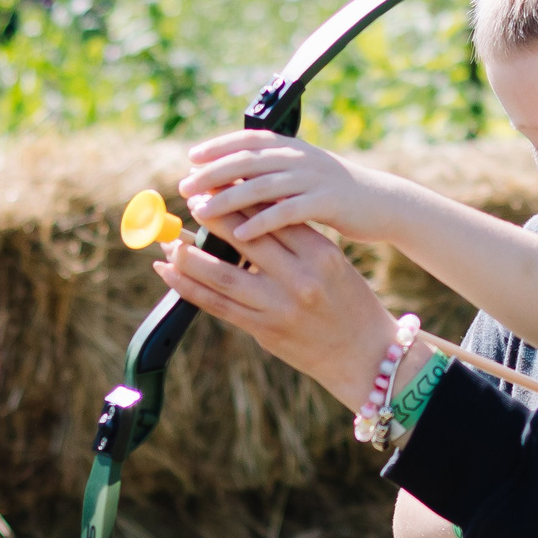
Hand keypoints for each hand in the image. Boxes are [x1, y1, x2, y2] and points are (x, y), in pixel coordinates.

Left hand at [152, 206, 395, 412]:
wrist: (368, 355)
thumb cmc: (352, 304)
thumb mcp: (334, 263)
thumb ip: (296, 241)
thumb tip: (248, 214)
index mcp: (321, 255)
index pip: (272, 215)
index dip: (240, 197)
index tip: (218, 182)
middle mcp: (300, 279)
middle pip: (244, 238)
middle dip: (212, 217)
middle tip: (192, 201)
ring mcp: (280, 308)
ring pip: (221, 274)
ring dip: (188, 254)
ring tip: (169, 237)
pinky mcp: (265, 331)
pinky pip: (217, 306)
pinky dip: (188, 286)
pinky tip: (168, 271)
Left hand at [180, 129, 431, 245]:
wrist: (383, 203)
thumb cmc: (338, 194)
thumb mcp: (305, 173)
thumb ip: (275, 171)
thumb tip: (235, 175)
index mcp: (293, 148)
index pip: (248, 139)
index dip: (218, 146)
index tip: (192, 157)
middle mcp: (300, 158)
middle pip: (247, 162)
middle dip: (212, 173)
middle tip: (184, 187)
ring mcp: (313, 179)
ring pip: (261, 186)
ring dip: (228, 198)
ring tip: (202, 211)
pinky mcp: (326, 203)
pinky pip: (287, 212)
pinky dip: (262, 222)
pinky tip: (240, 234)